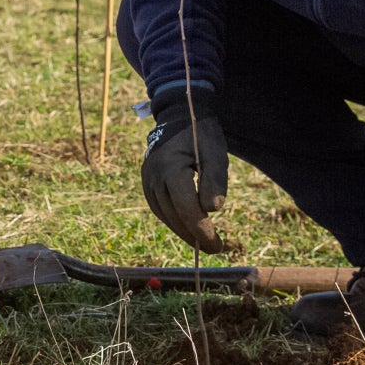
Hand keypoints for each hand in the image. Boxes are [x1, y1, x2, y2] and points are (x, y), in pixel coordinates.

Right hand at [140, 89, 228, 252]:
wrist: (178, 116)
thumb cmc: (201, 134)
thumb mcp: (216, 153)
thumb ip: (215, 181)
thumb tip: (213, 210)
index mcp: (171, 167)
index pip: (186, 207)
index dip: (202, 230)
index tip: (218, 244)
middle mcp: (153, 176)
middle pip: (173, 215)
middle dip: (194, 236)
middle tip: (215, 248)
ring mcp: (147, 179)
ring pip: (164, 215)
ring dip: (183, 231)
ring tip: (203, 241)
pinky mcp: (147, 182)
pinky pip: (158, 208)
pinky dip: (173, 220)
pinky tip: (187, 226)